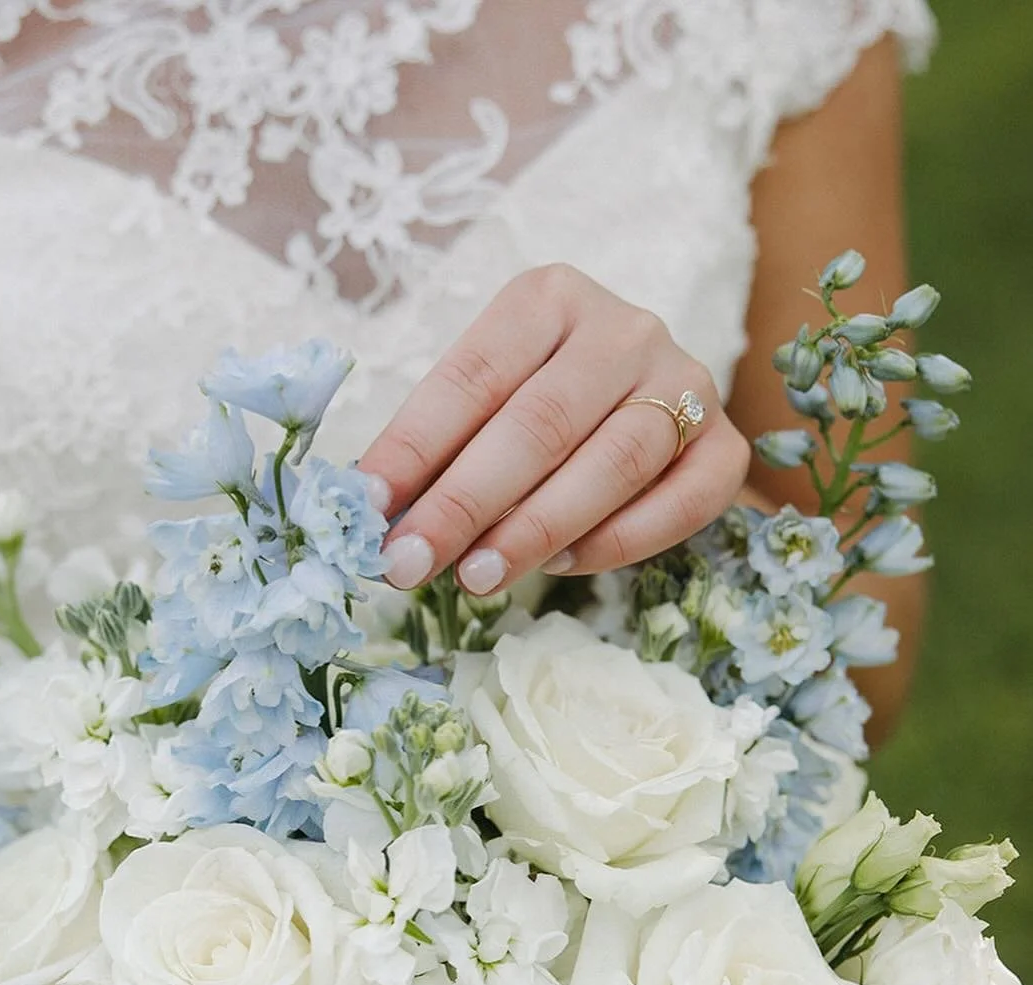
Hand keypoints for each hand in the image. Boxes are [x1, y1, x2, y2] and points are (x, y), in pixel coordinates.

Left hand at [359, 263, 750, 594]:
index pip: (472, 377)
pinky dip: (615, 541)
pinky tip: (558, 567)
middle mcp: (624, 330)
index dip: (415, 446)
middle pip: (539, 424)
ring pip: (612, 464)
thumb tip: (372, 515)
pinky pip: (678, 503)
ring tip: (475, 578)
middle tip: (409, 563)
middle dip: (464, 503)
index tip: (366, 506)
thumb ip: (437, 449)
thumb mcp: (482, 403)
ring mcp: (687, 383)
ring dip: (535, 529)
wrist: (645, 403)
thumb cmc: (538, 404)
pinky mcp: (724, 446)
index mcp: (549, 299)